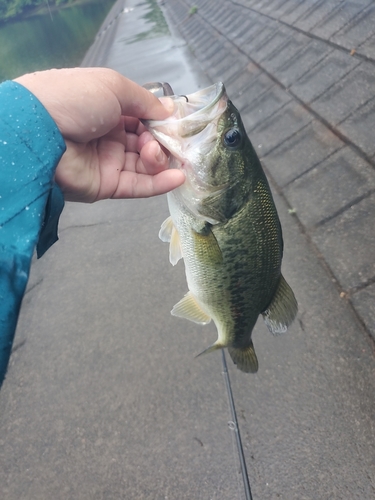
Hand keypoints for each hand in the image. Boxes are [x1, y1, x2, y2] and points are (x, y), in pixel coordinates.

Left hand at [14, 68, 184, 201]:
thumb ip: (145, 100)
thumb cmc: (76, 99)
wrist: (41, 131)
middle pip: (145, 142)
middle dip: (160, 141)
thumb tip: (169, 110)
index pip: (141, 117)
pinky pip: (138, 186)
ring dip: (159, 159)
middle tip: (165, 140)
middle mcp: (108, 135)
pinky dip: (159, 183)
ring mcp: (108, 162)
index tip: (175, 123)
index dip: (159, 121)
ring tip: (156, 153)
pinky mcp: (107, 185)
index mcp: (107, 109)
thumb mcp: (114, 86)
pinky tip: (178, 177)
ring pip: (144, 165)